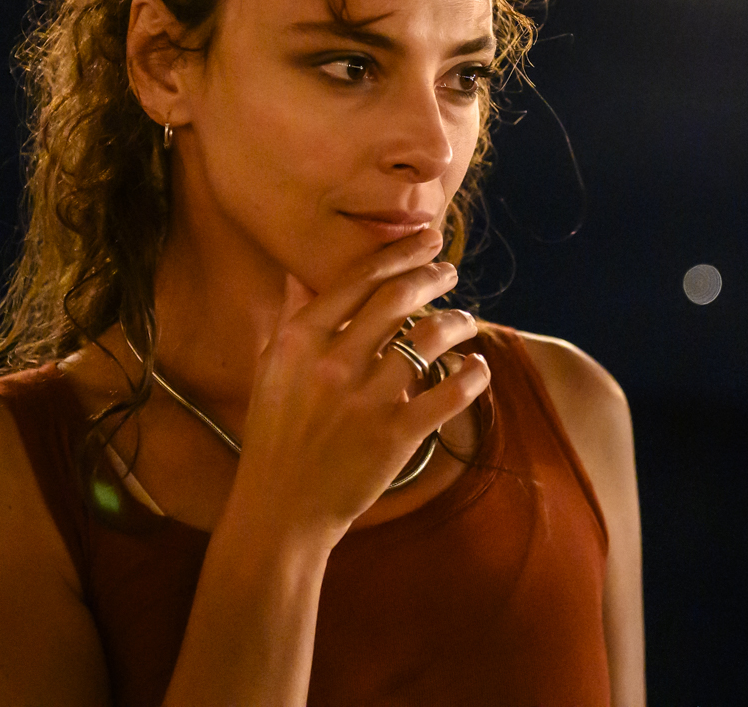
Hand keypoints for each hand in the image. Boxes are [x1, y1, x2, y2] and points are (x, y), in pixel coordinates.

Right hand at [228, 229, 489, 545]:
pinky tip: (477, 367)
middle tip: (450, 270)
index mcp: (300, 340)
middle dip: (432, 276)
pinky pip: (450, 392)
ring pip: (430, 338)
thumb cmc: (276, 435)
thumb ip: (292, 318)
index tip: (426, 240)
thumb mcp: (271, 370)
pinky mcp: (396, 435)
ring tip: (465, 321)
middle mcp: (333, 363)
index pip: (359, 278)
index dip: (400, 253)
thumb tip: (300, 273)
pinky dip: (472, 374)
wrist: (282, 508)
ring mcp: (367, 400)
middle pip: (398, 298)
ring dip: (457, 321)